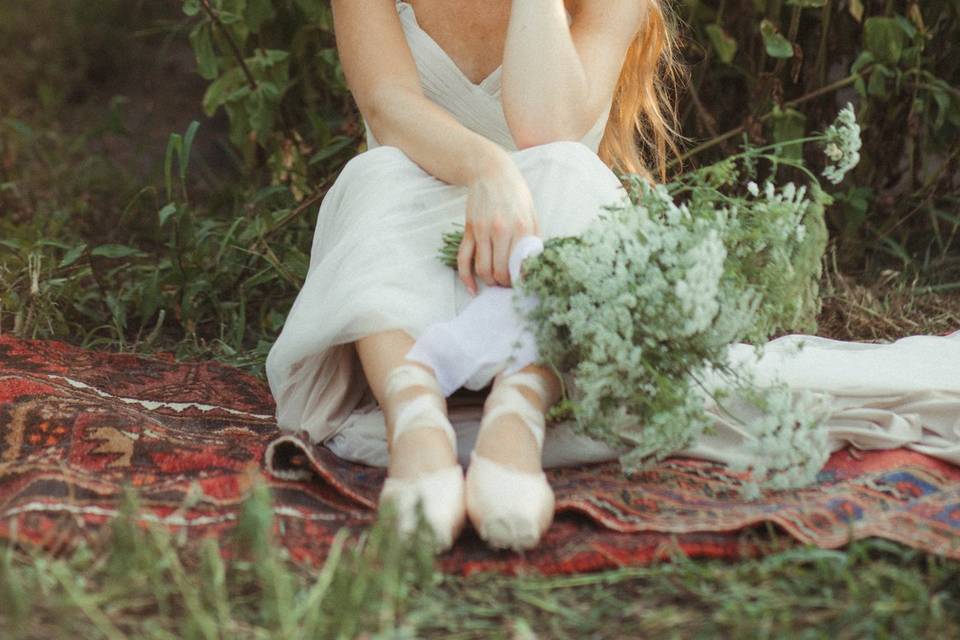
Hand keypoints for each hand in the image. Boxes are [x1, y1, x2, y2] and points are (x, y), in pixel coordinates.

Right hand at [457, 151, 539, 293]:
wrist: (490, 172)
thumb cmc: (515, 192)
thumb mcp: (531, 212)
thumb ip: (534, 237)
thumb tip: (535, 262)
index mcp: (520, 227)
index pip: (520, 264)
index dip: (521, 279)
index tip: (523, 284)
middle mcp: (500, 230)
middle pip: (499, 270)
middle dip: (504, 283)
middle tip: (509, 285)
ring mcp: (482, 231)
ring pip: (482, 268)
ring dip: (489, 282)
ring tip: (496, 283)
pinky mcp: (469, 230)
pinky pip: (464, 259)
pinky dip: (466, 277)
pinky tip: (472, 289)